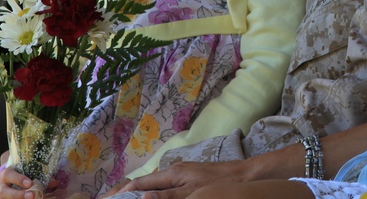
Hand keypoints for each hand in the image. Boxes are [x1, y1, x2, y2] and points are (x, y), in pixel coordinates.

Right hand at [0, 165, 57, 198]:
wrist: (8, 181)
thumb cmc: (20, 174)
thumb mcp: (26, 172)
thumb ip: (39, 175)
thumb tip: (55, 182)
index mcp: (6, 174)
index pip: (9, 175)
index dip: (18, 179)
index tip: (30, 183)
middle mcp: (1, 185)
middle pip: (4, 191)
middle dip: (18, 194)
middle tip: (31, 195)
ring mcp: (1, 195)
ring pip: (5, 198)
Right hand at [103, 160, 250, 198]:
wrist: (245, 175)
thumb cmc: (220, 184)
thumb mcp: (193, 193)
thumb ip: (167, 197)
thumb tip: (141, 197)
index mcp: (172, 174)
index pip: (139, 184)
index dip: (121, 192)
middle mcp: (174, 171)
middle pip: (144, 182)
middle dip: (126, 191)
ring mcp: (183, 173)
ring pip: (154, 183)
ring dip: (139, 191)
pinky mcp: (190, 177)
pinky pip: (165, 184)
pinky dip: (153, 190)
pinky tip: (152, 194)